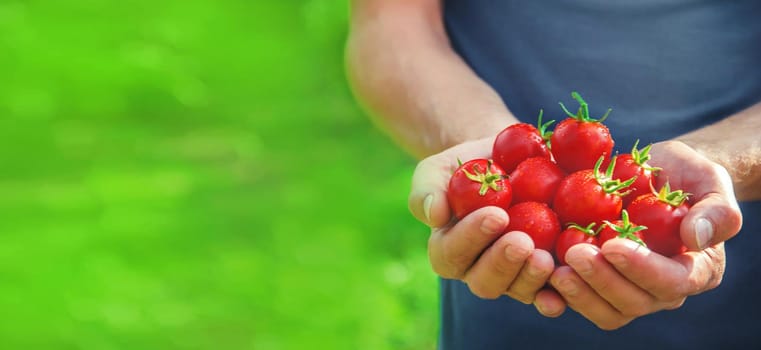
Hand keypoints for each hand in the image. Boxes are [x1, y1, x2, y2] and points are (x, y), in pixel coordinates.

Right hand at [408, 137, 564, 313]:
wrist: (509, 162)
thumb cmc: (468, 166)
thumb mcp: (438, 170)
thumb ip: (427, 191)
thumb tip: (435, 215)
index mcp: (448, 250)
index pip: (451, 253)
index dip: (472, 238)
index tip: (496, 214)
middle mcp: (478, 270)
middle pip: (484, 281)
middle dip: (503, 263)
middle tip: (522, 242)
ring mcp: (513, 276)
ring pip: (518, 290)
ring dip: (531, 278)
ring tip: (546, 258)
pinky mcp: (544, 273)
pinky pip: (550, 292)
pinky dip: (558, 293)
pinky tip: (567, 283)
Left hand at [545, 140, 742, 329]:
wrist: (654, 177)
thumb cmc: (686, 176)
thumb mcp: (709, 179)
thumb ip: (715, 209)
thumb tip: (695, 238)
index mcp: (696, 270)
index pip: (671, 282)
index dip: (641, 268)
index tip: (612, 244)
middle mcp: (661, 290)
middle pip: (633, 302)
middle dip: (602, 280)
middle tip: (575, 252)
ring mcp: (628, 290)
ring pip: (605, 310)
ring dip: (578, 293)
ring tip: (554, 267)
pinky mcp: (599, 285)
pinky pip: (580, 301)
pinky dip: (558, 294)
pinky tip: (539, 275)